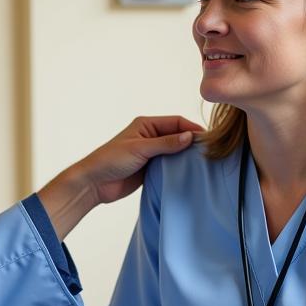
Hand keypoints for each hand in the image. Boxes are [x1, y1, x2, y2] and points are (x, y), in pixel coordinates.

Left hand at [37, 115, 202, 238]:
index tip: (208, 139)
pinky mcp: (150, 168)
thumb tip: (190, 137)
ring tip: (204, 162)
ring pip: (175, 151)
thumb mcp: (140, 149)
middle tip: (210, 151)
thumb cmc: (111, 160)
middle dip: (192, 142)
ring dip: (186, 156)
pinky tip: (190, 173)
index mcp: (146, 125)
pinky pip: (169, 165)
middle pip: (178, 136)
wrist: (95, 183)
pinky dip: (179, 168)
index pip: (176, 122)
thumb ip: (165, 143)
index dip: (193, 128)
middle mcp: (150, 136)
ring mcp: (151, 153)